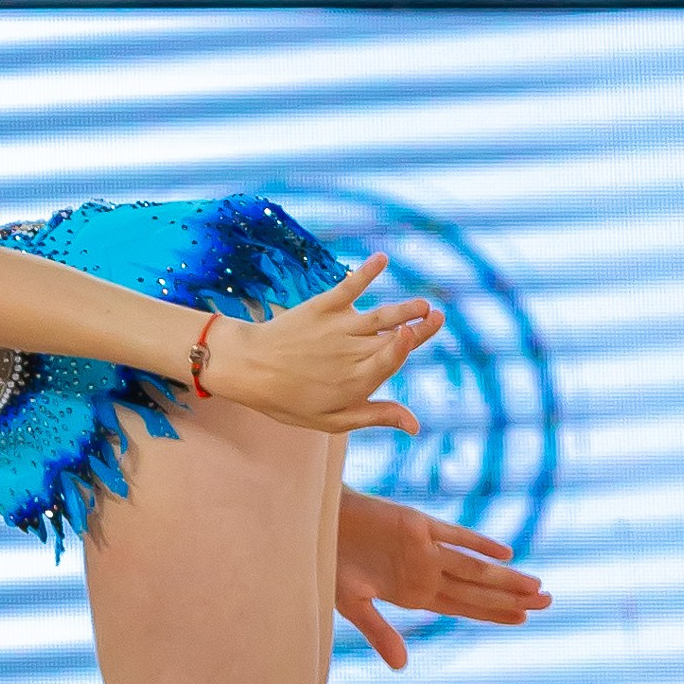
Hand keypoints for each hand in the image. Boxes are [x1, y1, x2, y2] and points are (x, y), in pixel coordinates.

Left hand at [202, 255, 442, 433]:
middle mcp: (350, 352)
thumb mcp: (331, 419)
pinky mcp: (323, 306)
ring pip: (380, 315)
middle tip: (437, 315)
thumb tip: (416, 425)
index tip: (414, 333)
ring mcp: (337, 327)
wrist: (247, 368)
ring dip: (404, 307)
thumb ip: (375, 416)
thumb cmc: (288, 399)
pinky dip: (366, 272)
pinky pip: (349, 287)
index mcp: (355, 381)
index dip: (405, 347)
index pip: (389, 361)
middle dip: (419, 326)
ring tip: (422, 304)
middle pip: (392, 337)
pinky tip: (382, 258)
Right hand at [336, 489, 552, 669]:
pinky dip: (478, 543)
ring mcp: (423, 548)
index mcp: (414, 593)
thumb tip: (402, 667)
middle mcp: (426, 571)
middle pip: (477, 589)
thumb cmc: (330, 564)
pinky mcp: (416, 523)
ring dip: (504, 577)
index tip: (523, 619)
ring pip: (473, 566)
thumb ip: (379, 632)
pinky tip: (504, 553)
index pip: (464, 607)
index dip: (493, 613)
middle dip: (512, 597)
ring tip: (537, 585)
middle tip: (549, 602)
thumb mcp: (352, 605)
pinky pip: (454, 535)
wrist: (315, 523)